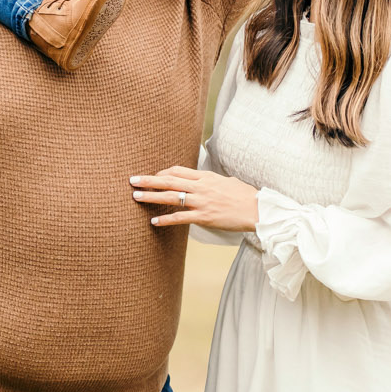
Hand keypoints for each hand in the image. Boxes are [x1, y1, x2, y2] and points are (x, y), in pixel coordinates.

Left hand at [130, 166, 259, 230]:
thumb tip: (207, 180)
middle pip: (169, 180)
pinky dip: (165, 219)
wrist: (258, 209)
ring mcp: (202, 202)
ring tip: (136, 197)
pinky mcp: (204, 217)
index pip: (178, 170)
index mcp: (206, 177)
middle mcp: (201, 187)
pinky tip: (154, 221)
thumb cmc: (245, 196)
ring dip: (151, 197)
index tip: (153, 176)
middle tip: (132, 180)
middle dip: (149, 180)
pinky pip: (180, 217)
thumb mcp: (227, 181)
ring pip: (171, 196)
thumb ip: (213, 180)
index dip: (163, 172)